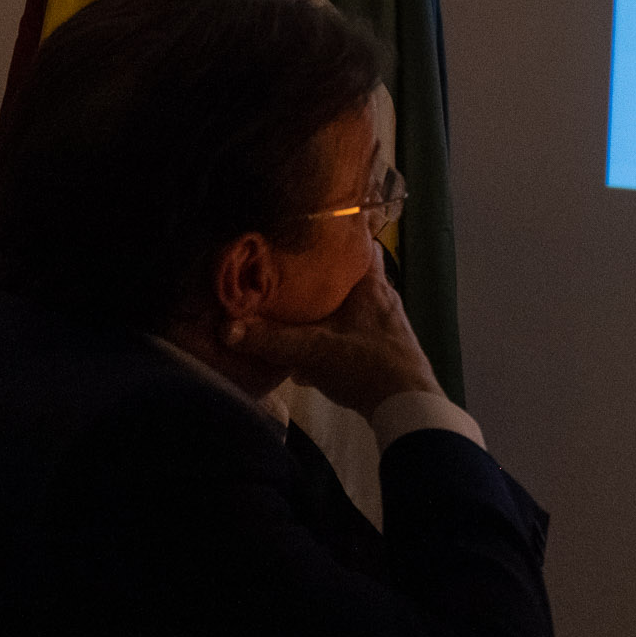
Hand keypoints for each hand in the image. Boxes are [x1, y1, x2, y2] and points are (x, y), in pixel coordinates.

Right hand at [226, 249, 442, 418]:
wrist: (408, 406)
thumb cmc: (367, 366)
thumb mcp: (313, 351)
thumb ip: (271, 340)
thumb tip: (227, 328)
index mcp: (371, 285)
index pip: (363, 243)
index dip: (341, 233)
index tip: (312, 230)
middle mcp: (383, 299)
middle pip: (351, 276)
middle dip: (323, 277)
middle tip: (291, 274)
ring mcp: (388, 325)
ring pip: (352, 307)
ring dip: (327, 311)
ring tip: (295, 312)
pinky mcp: (386, 349)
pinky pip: (354, 334)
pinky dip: (334, 339)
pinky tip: (310, 358)